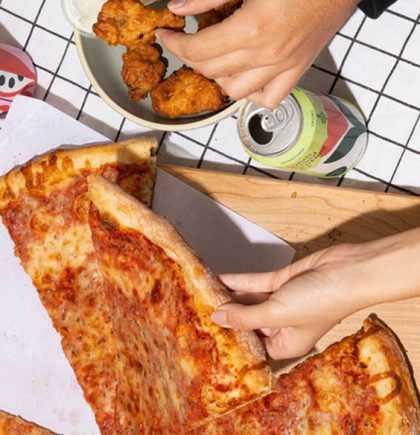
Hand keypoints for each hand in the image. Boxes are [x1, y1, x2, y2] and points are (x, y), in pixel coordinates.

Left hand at [156, 0, 358, 108]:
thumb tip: (179, 8)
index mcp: (253, 29)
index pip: (198, 51)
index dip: (175, 44)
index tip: (165, 35)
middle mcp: (267, 55)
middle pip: (213, 71)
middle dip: (191, 57)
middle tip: (187, 40)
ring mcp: (284, 67)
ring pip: (236, 90)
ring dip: (218, 76)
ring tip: (215, 57)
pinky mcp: (298, 70)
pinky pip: (268, 98)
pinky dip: (251, 92)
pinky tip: (245, 76)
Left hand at [211, 228, 419, 359]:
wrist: (349, 269)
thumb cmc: (323, 300)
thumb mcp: (277, 314)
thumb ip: (245, 316)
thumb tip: (217, 318)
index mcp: (285, 344)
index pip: (252, 346)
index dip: (232, 341)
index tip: (208, 335)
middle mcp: (283, 325)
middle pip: (248, 322)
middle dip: (227, 315)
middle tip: (200, 311)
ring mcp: (282, 301)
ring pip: (250, 300)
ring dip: (230, 296)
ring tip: (205, 293)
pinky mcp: (283, 281)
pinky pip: (256, 283)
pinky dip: (238, 281)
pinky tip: (220, 278)